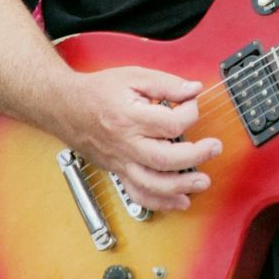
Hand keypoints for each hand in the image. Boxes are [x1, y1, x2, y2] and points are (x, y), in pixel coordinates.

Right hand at [60, 67, 222, 212]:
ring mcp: (120, 162)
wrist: (63, 106)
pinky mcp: (118, 171)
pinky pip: (138, 194)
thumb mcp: (134, 76)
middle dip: (195, 157)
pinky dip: (160, 202)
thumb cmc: (98, 91)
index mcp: (129, 117)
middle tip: (214, 148)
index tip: (191, 104)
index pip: (171, 123)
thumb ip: (166, 83)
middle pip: (165, 160)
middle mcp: (125, 144)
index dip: (190, 113)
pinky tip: (180, 201)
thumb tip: (194, 89)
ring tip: (202, 182)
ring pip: (152, 184)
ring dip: (181, 187)